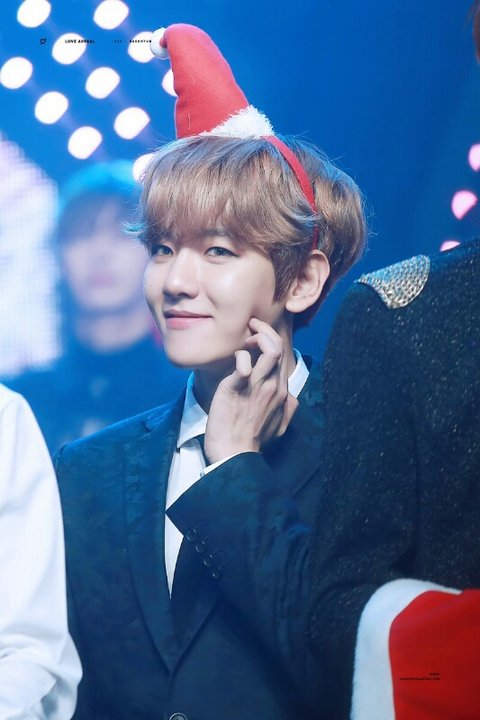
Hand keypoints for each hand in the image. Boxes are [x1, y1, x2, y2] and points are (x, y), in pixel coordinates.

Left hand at [204, 318, 297, 463]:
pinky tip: (233, 360)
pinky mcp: (238, 388)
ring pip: (269, 348)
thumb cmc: (252, 442)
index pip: (284, 356)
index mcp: (282, 393)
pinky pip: (243, 363)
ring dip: (258, 336)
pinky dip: (240, 356)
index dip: (272, 341)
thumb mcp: (279, 427)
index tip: (257, 338)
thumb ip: (287, 410)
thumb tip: (291, 399)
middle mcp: (274, 387)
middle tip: (251, 327)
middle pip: (278, 347)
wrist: (234, 456)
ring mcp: (258, 387)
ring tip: (246, 339)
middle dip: (265, 330)